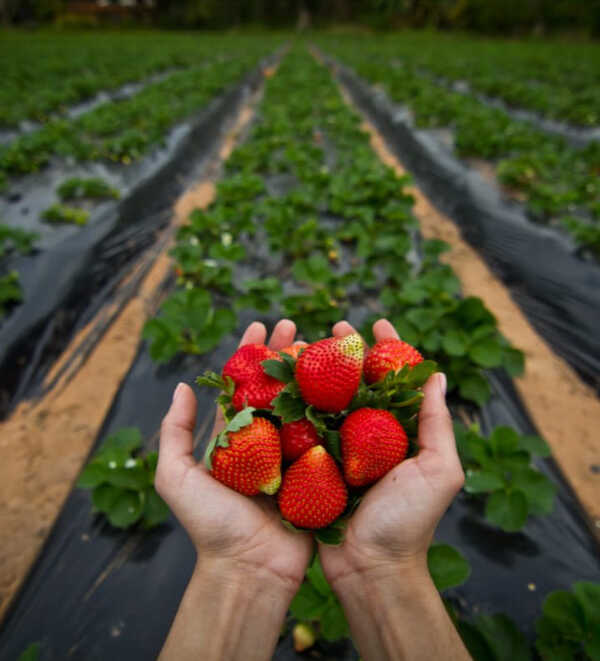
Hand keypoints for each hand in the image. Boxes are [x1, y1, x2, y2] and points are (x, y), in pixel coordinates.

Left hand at [156, 319, 312, 593]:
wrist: (249, 567)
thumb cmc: (211, 525)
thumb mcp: (177, 478)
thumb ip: (175, 433)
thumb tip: (183, 387)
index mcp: (234, 438)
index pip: (241, 385)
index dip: (249, 355)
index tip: (259, 326)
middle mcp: (264, 441)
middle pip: (275, 387)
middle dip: (283, 354)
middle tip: (294, 325)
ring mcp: (292, 454)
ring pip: (303, 403)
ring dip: (311, 372)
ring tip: (320, 343)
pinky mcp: (316, 470)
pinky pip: (326, 434)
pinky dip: (334, 408)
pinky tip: (343, 382)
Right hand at [319, 318, 464, 587]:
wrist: (370, 569)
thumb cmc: (408, 522)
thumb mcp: (438, 471)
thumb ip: (436, 424)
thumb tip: (436, 375)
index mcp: (399, 433)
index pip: (395, 380)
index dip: (389, 348)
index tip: (378, 322)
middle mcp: (370, 435)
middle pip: (358, 381)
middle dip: (348, 350)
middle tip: (336, 327)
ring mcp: (339, 447)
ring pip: (328, 397)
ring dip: (318, 369)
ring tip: (306, 342)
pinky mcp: (313, 463)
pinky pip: (303, 425)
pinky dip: (294, 401)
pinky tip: (283, 380)